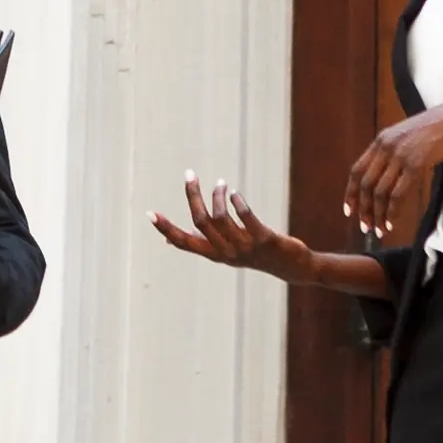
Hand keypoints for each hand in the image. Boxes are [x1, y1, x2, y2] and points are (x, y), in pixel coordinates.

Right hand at [150, 174, 315, 285]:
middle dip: (192, 195)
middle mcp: (227, 254)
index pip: (184, 242)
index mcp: (214, 255)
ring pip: (222, 217)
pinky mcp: (264, 239)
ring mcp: (246, 248)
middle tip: (189, 174)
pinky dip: (237, 201)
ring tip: (221, 184)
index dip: (166, 228)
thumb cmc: (254, 256)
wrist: (292, 268)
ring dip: (218, 195)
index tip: (150, 213)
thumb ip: (201, 244)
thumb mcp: (225, 253)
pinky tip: (235, 194)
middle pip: (201, 221)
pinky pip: (246, 216)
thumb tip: (170, 242)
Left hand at [344, 97, 442, 237]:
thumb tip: (383, 177)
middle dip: (363, 209)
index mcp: (380, 140)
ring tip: (379, 230)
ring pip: (380, 192)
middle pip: (365, 184)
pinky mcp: (416, 164)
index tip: (348, 210)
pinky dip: (392, 211)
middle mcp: (385, 147)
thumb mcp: (405, 136)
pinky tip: (392, 222)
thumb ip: (391, 152)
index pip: (356, 170)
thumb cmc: (435, 129)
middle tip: (365, 227)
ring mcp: (399, 156)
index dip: (350, 193)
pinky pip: (398, 193)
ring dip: (377, 214)